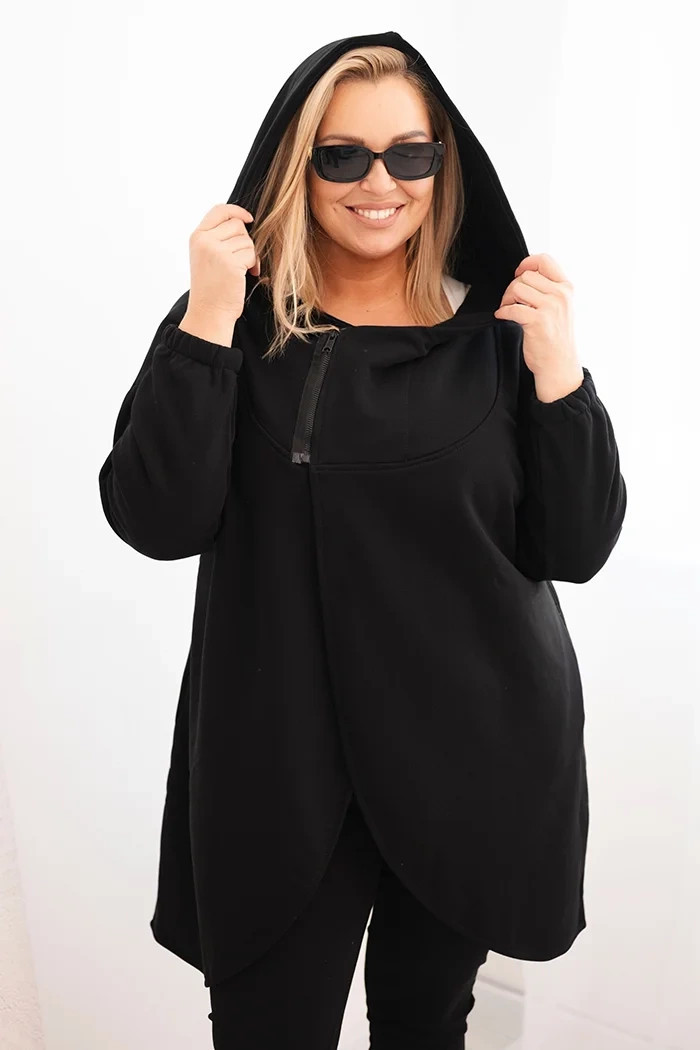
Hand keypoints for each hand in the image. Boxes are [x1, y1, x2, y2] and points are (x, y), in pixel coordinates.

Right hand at [187, 203, 260, 322]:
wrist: (209, 312)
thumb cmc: (212, 287)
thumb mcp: (206, 256)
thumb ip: (217, 237)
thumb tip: (242, 220)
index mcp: (197, 236)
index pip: (219, 210)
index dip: (237, 211)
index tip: (249, 219)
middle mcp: (204, 241)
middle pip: (237, 225)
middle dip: (244, 241)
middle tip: (241, 259)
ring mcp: (216, 251)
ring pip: (247, 240)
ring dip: (249, 255)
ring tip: (240, 270)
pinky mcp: (230, 263)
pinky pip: (251, 254)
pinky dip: (252, 265)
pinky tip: (246, 275)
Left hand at [494, 253, 583, 400]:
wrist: (558, 365)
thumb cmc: (556, 338)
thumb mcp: (560, 307)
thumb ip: (548, 289)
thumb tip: (525, 274)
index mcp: (566, 288)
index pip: (545, 260)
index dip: (527, 263)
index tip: (518, 273)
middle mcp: (561, 295)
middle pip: (526, 276)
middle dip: (513, 287)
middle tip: (511, 301)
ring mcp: (551, 308)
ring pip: (518, 288)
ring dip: (507, 298)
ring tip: (508, 309)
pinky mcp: (538, 321)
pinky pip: (512, 308)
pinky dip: (503, 312)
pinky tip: (503, 317)